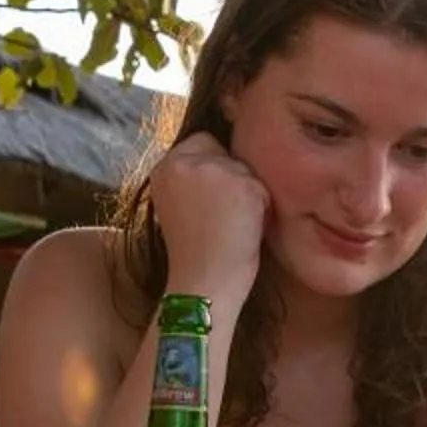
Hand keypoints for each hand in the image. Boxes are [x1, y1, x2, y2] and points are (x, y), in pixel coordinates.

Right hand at [145, 132, 267, 295]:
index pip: (201, 141)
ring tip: (233, 227)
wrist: (200, 284)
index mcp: (163, 167)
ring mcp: (213, 170)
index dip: (213, 168)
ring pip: (246, 169)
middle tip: (223, 217)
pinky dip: (261, 210)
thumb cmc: (193, 254)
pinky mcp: (241, 184)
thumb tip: (223, 159)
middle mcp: (183, 161)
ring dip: (247, 194)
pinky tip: (245, 231)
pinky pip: (262, 188)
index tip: (211, 202)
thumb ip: (191, 178)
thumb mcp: (178, 204)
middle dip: (231, 178)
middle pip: (226, 152)